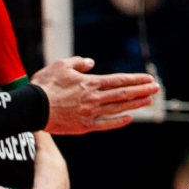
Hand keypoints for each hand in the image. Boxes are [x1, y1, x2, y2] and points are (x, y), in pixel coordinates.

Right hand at [31, 57, 157, 134]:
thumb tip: (91, 63)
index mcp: (91, 83)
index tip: (149, 79)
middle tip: (157, 88)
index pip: (120, 80)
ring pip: (119, 108)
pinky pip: (106, 124)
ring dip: (135, 104)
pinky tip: (129, 118)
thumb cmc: (45, 85)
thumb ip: (78, 63)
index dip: (136, 79)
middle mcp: (95, 98)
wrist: (32, 108)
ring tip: (149, 101)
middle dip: (142, 91)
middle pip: (124, 94)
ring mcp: (91, 113)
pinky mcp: (85, 126)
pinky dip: (119, 121)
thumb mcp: (61, 66)